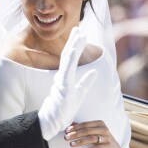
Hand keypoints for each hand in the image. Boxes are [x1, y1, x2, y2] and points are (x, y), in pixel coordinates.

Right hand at [38, 26, 96, 140]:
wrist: (54, 120)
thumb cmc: (64, 107)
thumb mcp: (79, 93)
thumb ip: (86, 82)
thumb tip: (94, 71)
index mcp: (66, 75)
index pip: (71, 57)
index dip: (76, 45)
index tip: (80, 34)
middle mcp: (63, 75)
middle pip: (68, 54)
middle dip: (74, 40)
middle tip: (77, 28)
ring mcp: (62, 79)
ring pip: (67, 59)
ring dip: (73, 45)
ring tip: (78, 34)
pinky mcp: (63, 86)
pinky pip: (67, 69)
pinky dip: (70, 58)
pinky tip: (74, 49)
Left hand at [65, 121, 127, 147]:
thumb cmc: (101, 139)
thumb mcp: (94, 132)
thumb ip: (84, 128)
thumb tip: (70, 125)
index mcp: (99, 123)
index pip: (84, 124)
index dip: (75, 127)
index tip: (66, 131)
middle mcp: (104, 129)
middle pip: (86, 131)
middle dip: (75, 134)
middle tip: (66, 138)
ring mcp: (107, 138)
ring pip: (91, 138)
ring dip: (79, 142)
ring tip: (71, 144)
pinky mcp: (109, 147)